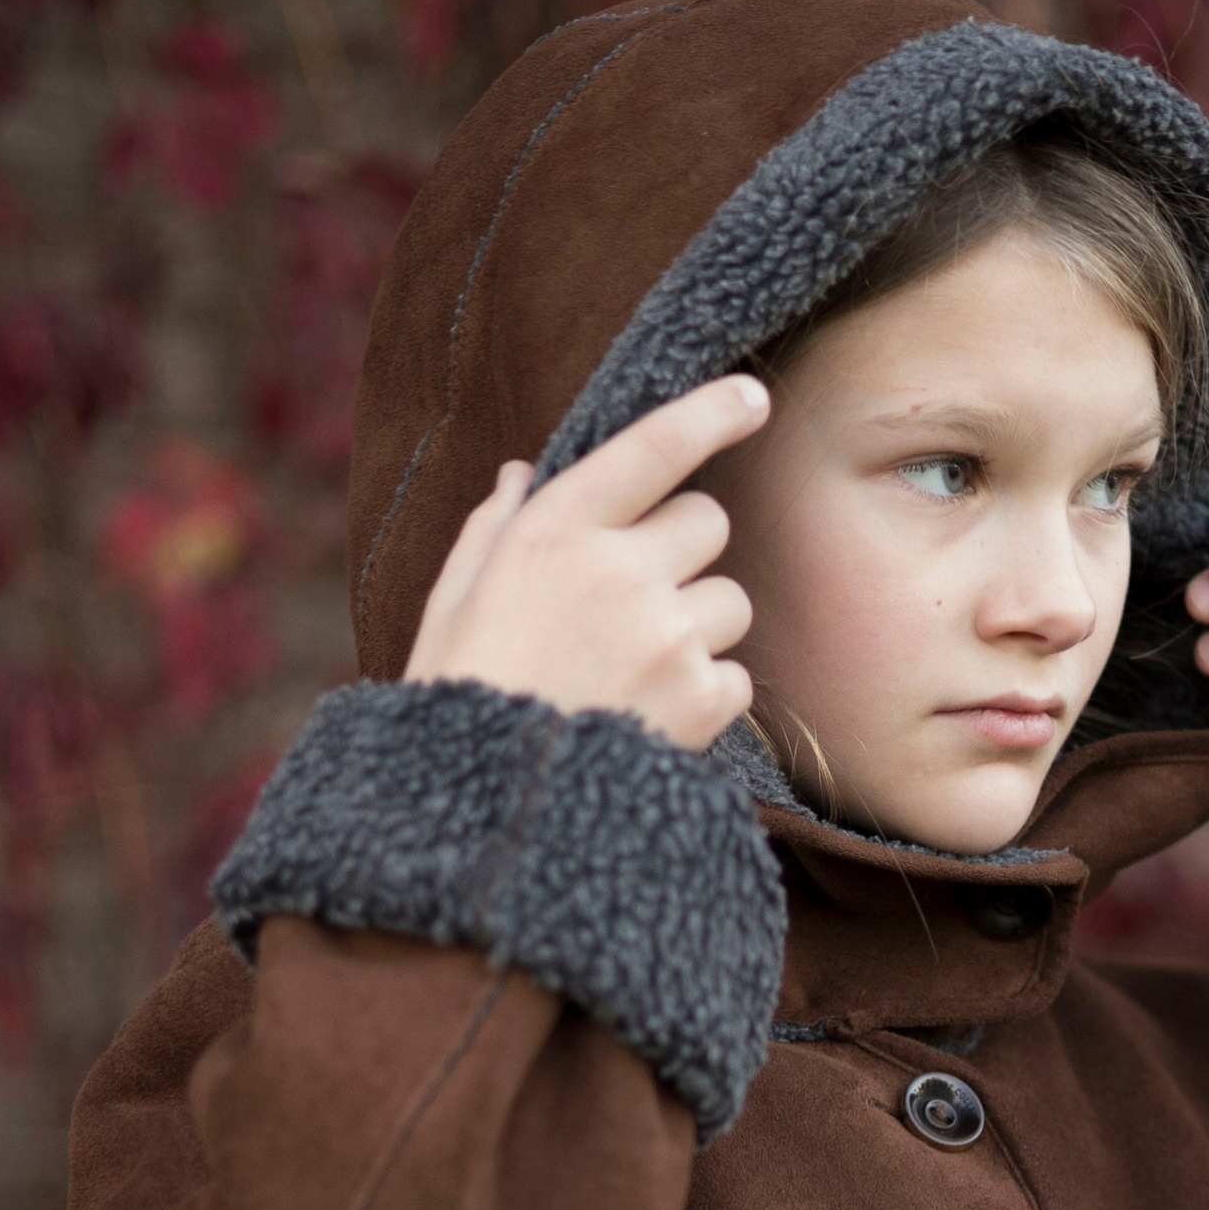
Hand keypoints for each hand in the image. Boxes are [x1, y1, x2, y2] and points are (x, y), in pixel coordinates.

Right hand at [402, 376, 771, 750]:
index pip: (653, 446)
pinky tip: (651, 717)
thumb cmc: (461, 697)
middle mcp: (620, 569)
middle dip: (684, 551)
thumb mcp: (454, 601)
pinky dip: (707, 695)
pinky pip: (737, 675)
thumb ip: (494, 529)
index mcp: (554, 530)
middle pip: (708, 521)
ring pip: (729, 599)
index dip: (710, 413)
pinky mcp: (702, 697)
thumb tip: (523, 472)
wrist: (487, 813)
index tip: (753, 396)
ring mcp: (667, 633)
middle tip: (637, 601)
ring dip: (698, 627)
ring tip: (635, 674)